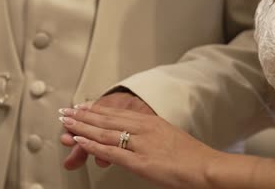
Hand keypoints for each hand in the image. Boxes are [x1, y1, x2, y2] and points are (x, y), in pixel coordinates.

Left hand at [59, 105, 216, 188]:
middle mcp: (144, 128)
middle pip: (107, 119)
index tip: (82, 107)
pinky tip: (80, 142)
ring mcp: (141, 144)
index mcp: (151, 122)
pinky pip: (112, 151)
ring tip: (66, 123)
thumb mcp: (170, 137)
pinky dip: (93, 146)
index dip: (96, 110)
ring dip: (82, 127)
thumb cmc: (193, 156)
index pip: (117, 112)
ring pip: (105, 132)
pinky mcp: (141, 161)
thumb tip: (139, 137)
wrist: (208, 167)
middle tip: (66, 112)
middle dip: (83, 115)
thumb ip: (152, 136)